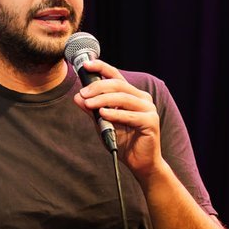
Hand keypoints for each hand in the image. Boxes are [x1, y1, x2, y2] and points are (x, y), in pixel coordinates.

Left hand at [74, 59, 164, 181]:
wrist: (140, 163)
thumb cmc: (124, 142)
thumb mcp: (103, 123)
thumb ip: (92, 109)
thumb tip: (78, 96)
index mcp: (132, 95)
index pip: (116, 76)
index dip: (101, 67)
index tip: (85, 65)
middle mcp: (142, 99)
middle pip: (118, 85)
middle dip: (98, 87)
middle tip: (83, 94)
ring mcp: (149, 110)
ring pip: (123, 98)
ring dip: (103, 100)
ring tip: (89, 104)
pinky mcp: (151, 122)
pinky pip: (130, 115)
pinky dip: (115, 114)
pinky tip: (103, 114)